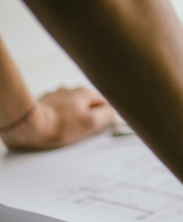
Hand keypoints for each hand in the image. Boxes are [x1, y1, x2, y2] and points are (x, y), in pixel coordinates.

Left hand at [1, 86, 116, 149]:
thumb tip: (114, 115)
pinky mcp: (44, 103)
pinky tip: (56, 127)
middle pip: (88, 105)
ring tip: (67, 131)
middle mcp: (70, 89)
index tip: (99, 128)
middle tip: (82, 132)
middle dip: (87, 118)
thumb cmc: (59, 126)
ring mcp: (56, 95)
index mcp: (84, 92)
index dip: (104, 118)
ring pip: (73, 108)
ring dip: (73, 118)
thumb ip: (108, 116)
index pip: (104, 104)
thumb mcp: (91, 123)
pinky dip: (60, 118)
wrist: (29, 126)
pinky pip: (59, 111)